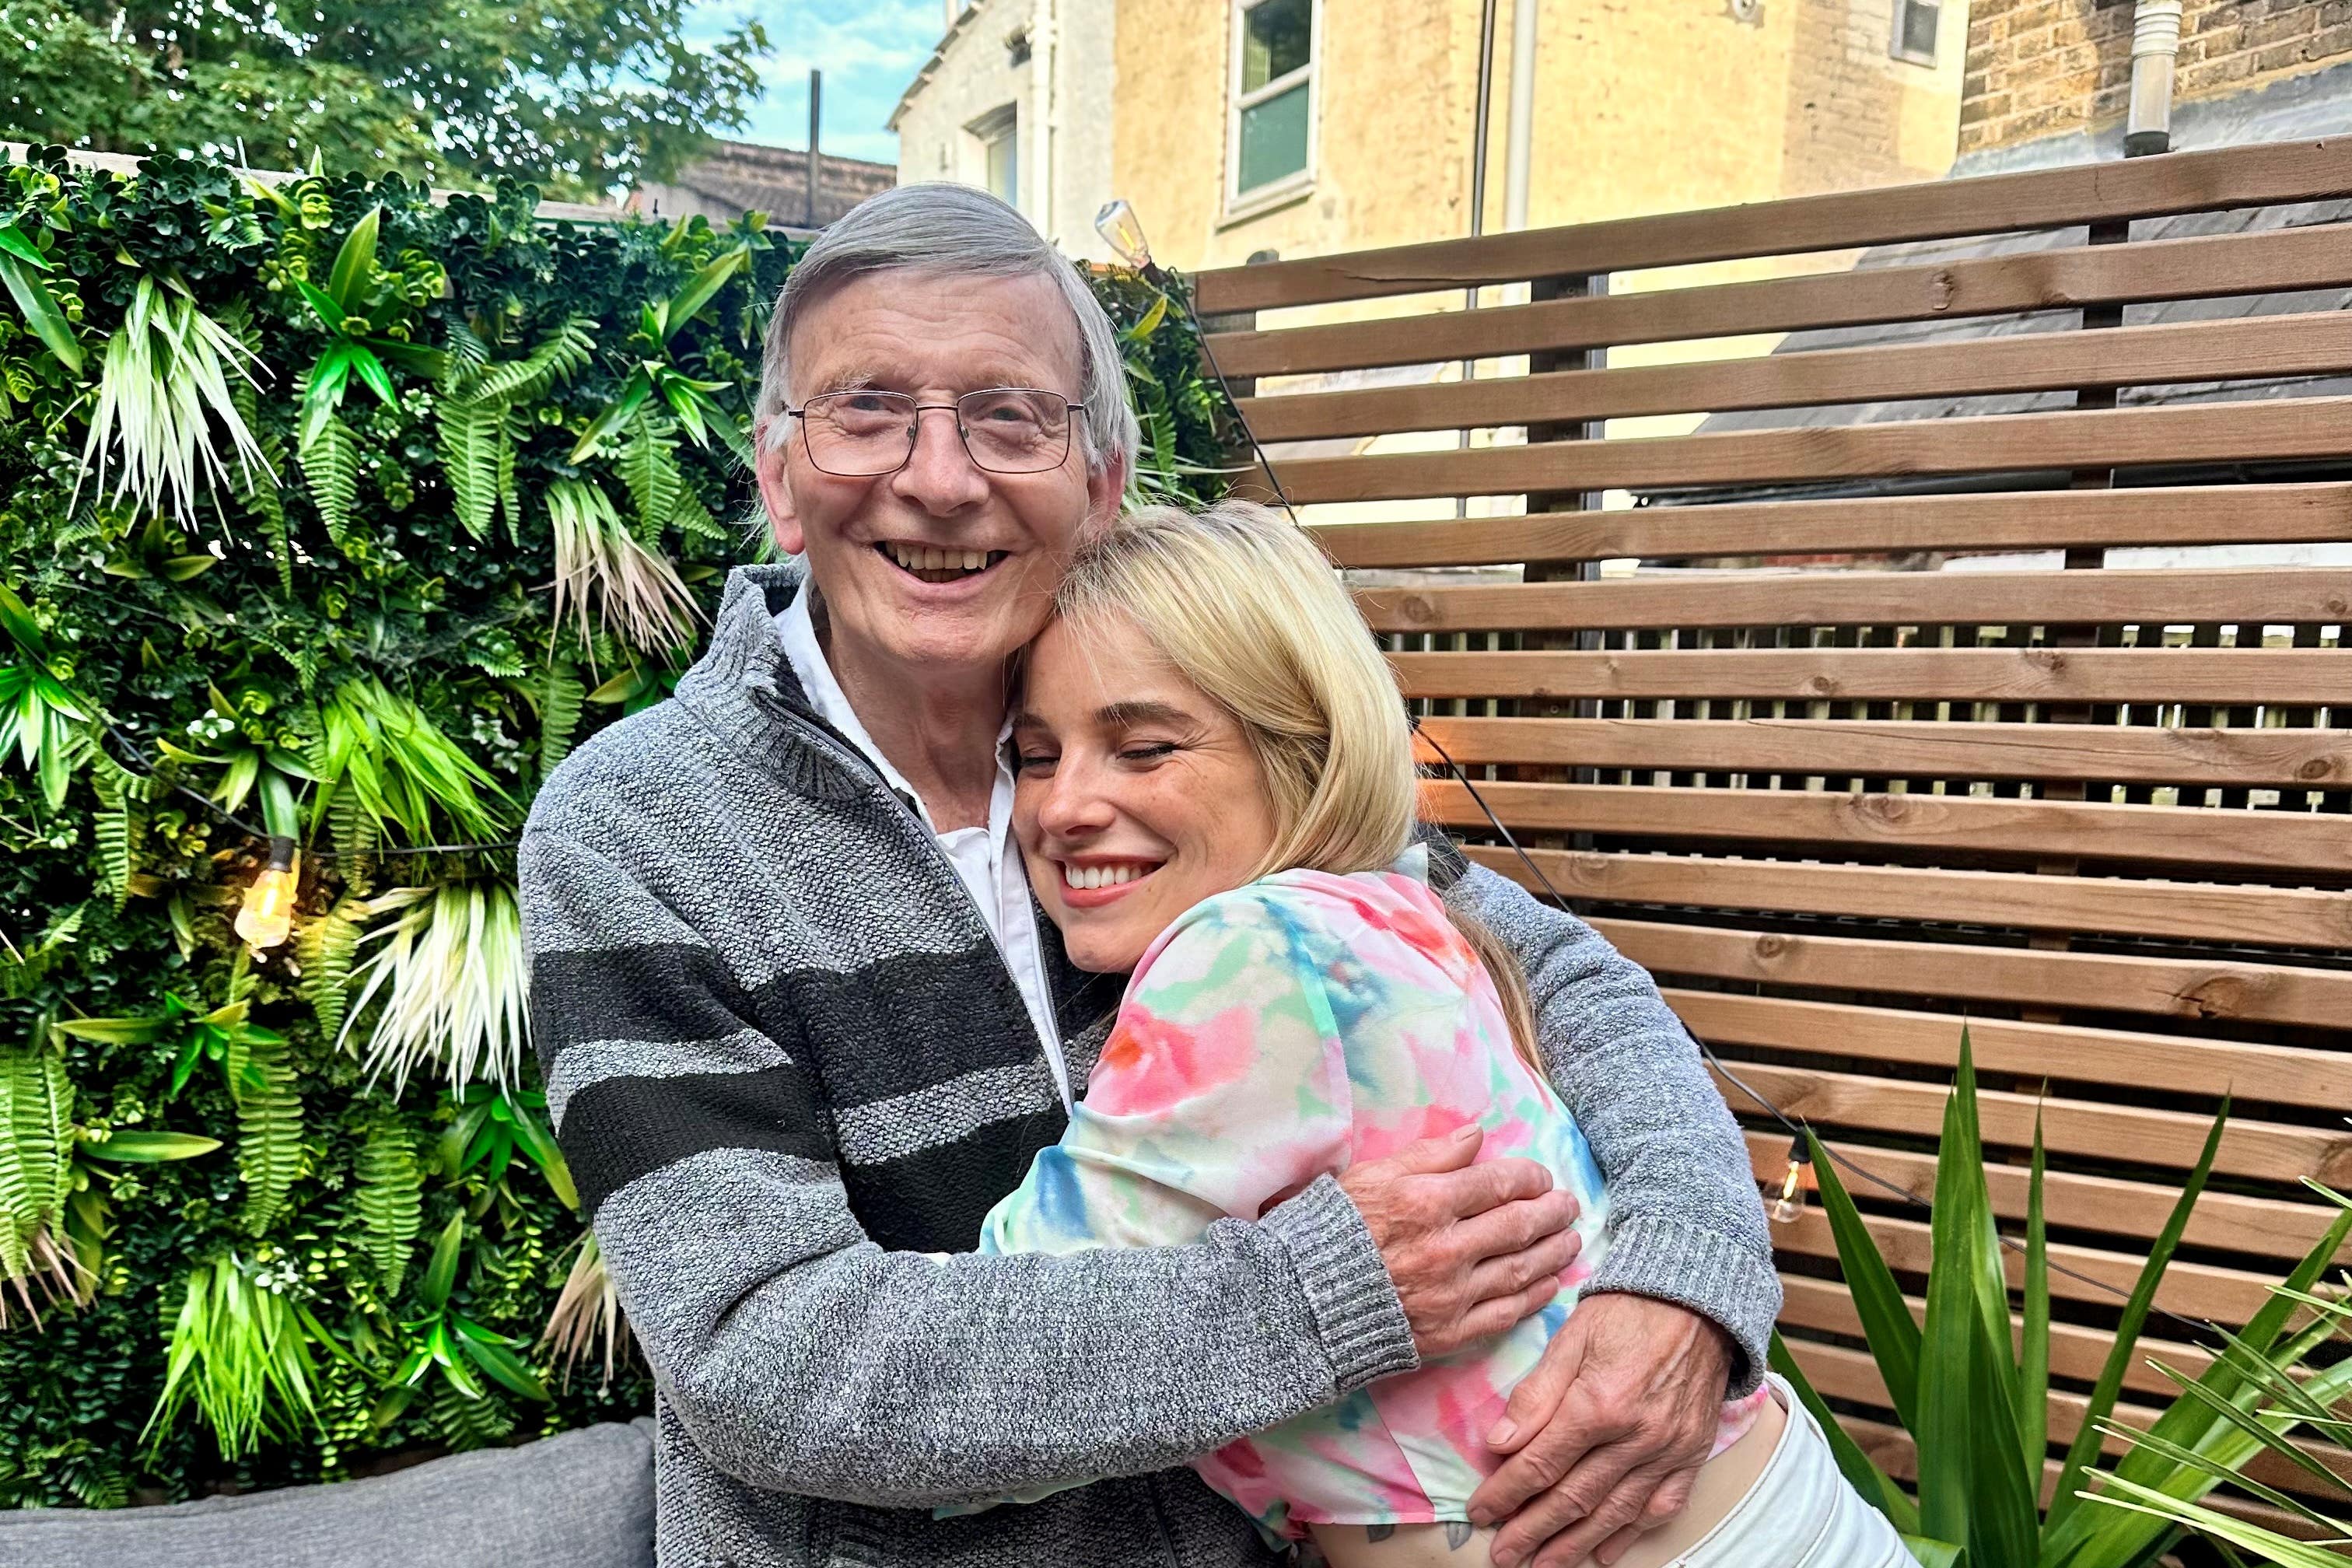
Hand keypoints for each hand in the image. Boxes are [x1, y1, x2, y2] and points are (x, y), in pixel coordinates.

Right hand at [1336, 1124, 1581, 1358]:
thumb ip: (1429, 1155)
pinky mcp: (1450, 1332)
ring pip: (1522, 1269)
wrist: (1304, 1302)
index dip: (1531, 1177)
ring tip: (1571, 1240)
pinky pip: (1506, 1313)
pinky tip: (1550, 1284)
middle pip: (1519, 1225)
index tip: (1542, 1176)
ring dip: (1554, 1252)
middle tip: (1569, 1205)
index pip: (1499, 1183)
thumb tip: (1477, 1135)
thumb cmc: (1334, 1231)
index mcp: (1427, 1202)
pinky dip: (1535, 1296)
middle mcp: (1446, 1247)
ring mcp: (1451, 1293)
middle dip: (1553, 1212)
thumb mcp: (1373, 1176)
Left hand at [1467, 1294, 1732, 1567]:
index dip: (1505, 1493)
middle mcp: (1635, 1436)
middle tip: (1505, 1555)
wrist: (1697, 1300)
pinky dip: (1631, 1533)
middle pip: (1573, 1497)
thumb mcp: (1570, 1338)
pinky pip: (1661, 1506)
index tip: (1481, 1512)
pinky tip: (1605, 1551)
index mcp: (1598, 1404)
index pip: (1540, 1463)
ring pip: (1614, 1511)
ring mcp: (1668, 1450)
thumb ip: (1535, 1394)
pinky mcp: (1691, 1454)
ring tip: (1544, 1564)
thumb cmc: (1626, 1312)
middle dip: (1532, 1531)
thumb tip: (1499, 1443)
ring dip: (1575, 1543)